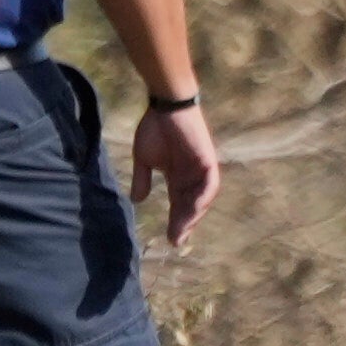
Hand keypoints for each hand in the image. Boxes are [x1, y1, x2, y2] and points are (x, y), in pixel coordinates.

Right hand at [138, 95, 223, 234]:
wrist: (165, 105)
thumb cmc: (155, 127)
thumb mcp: (144, 159)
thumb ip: (142, 179)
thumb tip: (136, 201)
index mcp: (179, 177)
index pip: (179, 205)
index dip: (175, 222)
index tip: (169, 239)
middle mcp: (193, 177)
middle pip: (190, 206)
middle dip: (183, 224)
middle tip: (175, 240)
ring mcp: (202, 170)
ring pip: (201, 200)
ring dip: (193, 215)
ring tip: (182, 230)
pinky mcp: (208, 161)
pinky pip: (209, 185)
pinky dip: (202, 199)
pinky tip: (194, 211)